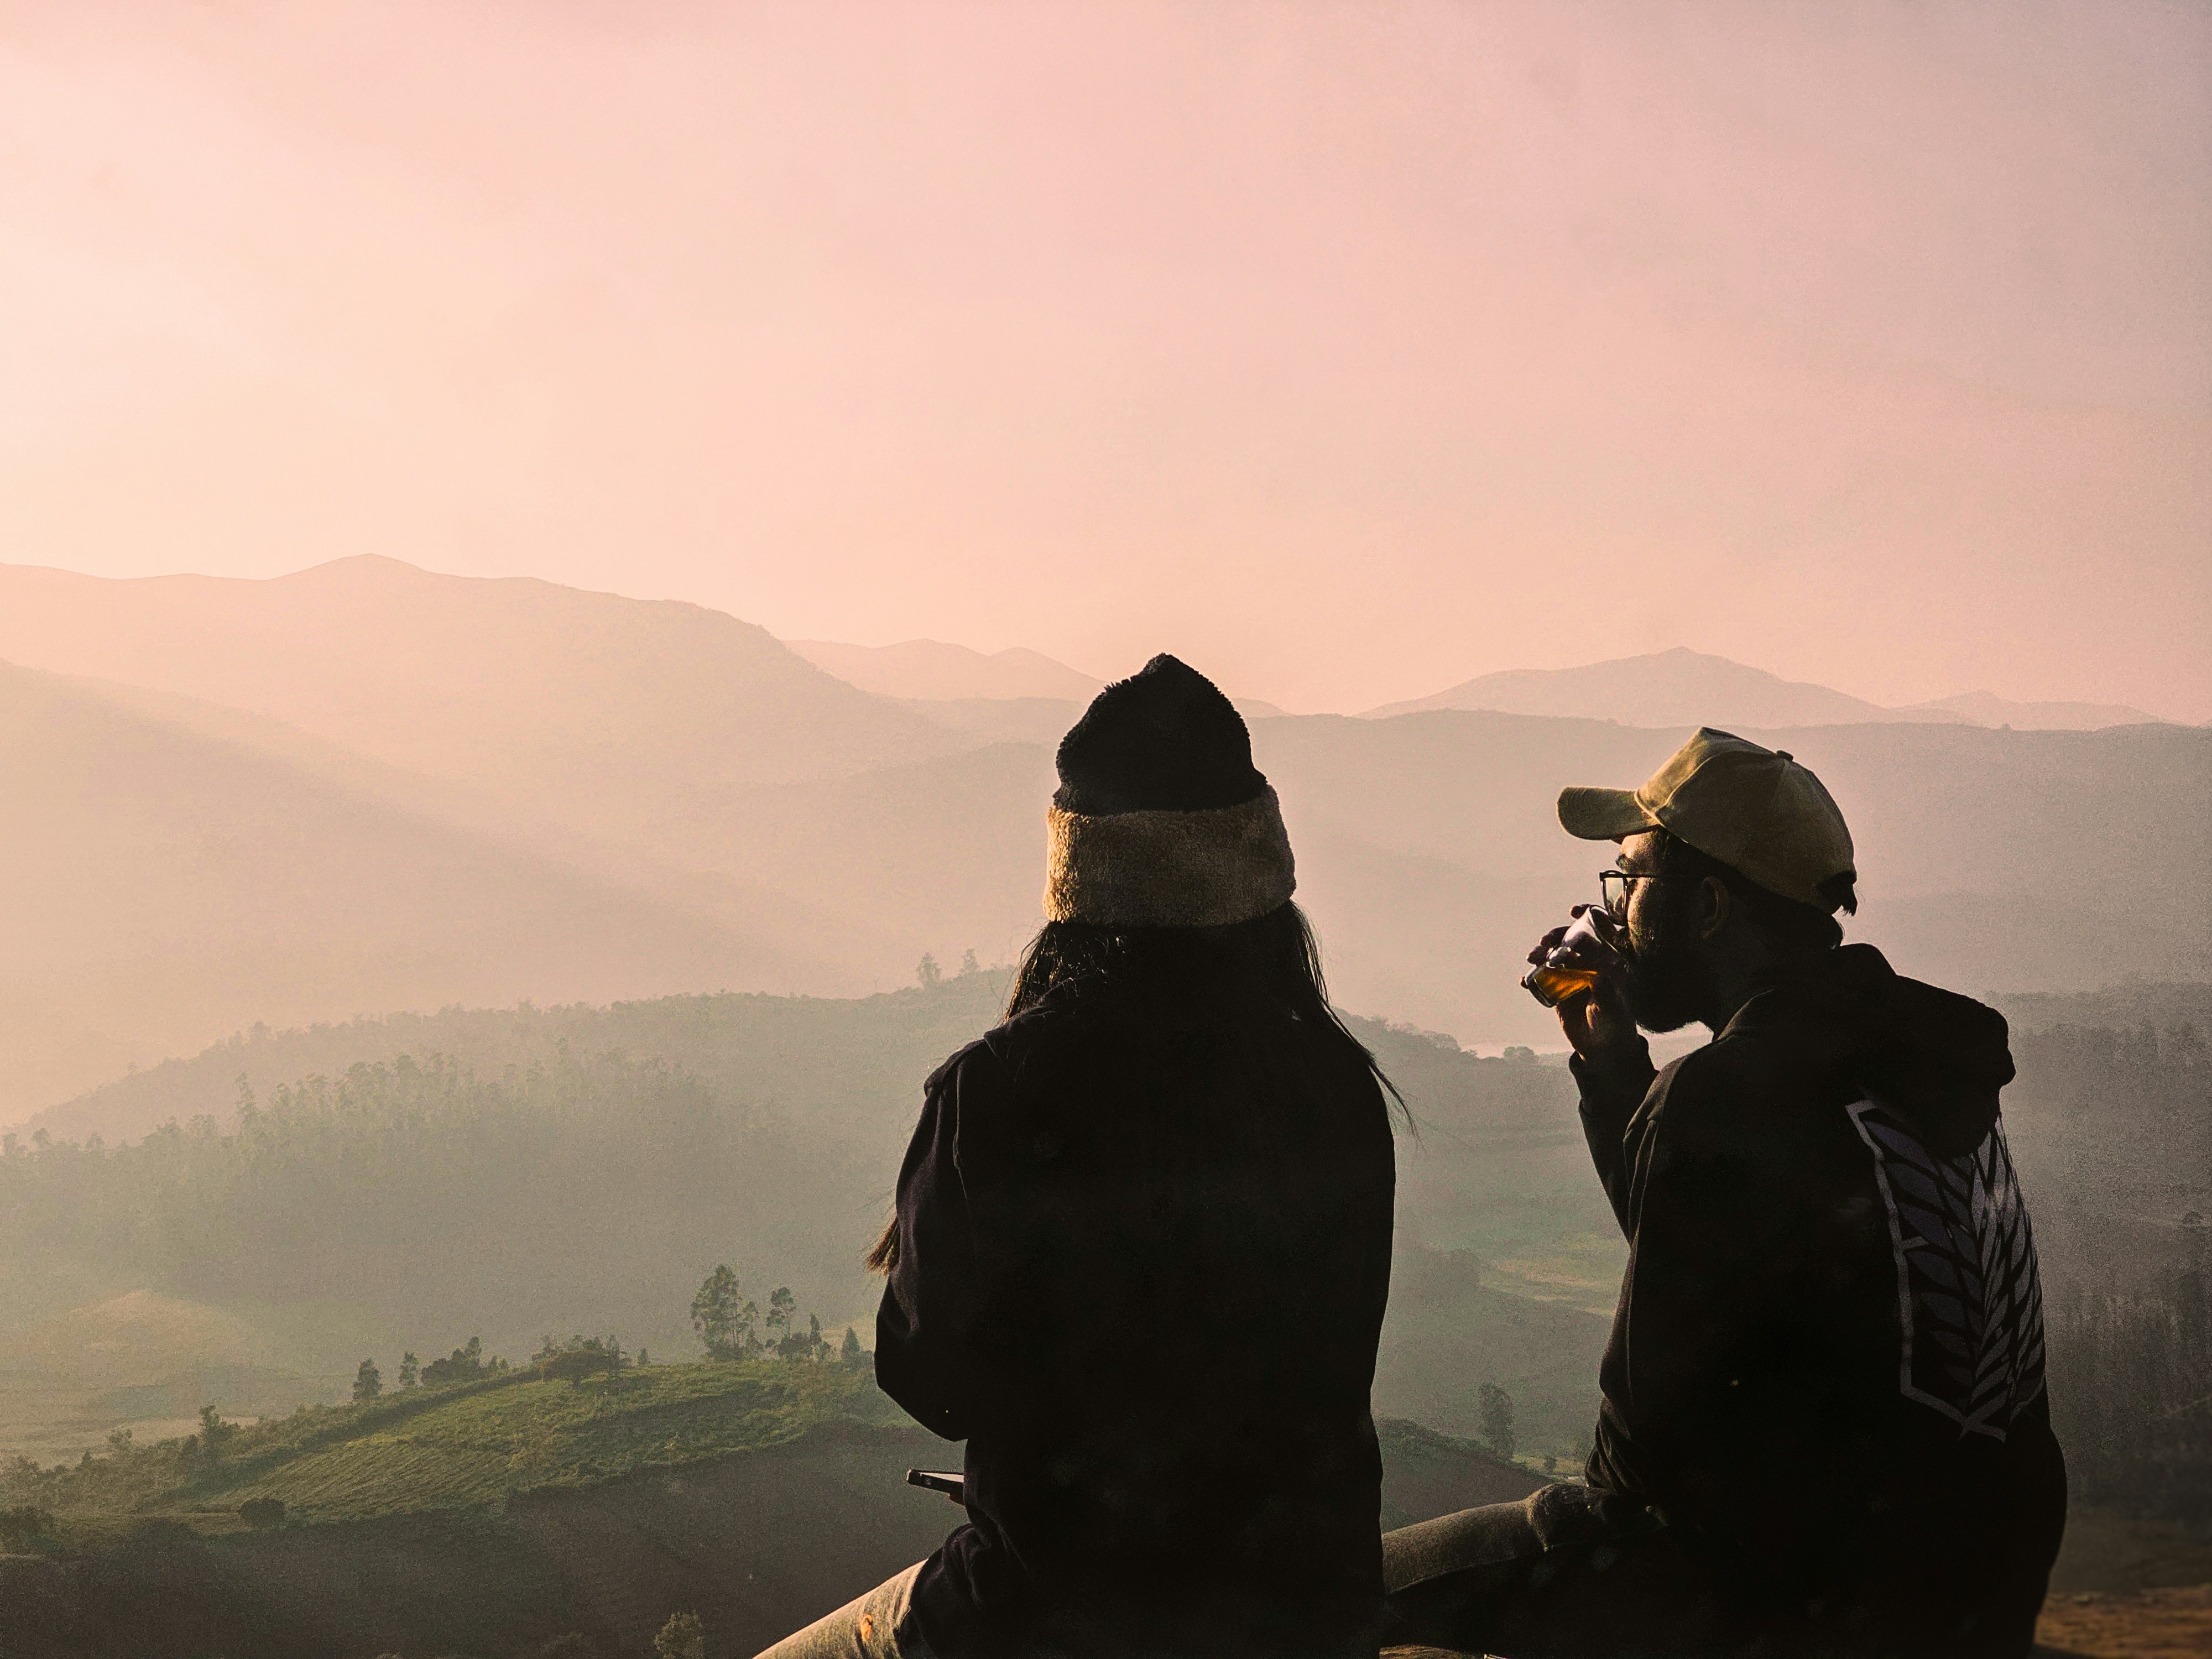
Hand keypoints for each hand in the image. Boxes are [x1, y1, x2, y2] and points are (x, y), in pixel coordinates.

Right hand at [1527, 907, 1645, 1068]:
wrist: (1602, 1048)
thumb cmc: (1615, 1025)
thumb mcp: (1612, 1010)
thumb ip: (1606, 993)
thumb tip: (1599, 977)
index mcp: (1608, 962)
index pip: (1599, 933)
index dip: (1588, 917)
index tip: (1575, 911)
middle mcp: (1589, 965)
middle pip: (1570, 941)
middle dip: (1556, 937)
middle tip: (1544, 942)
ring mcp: (1572, 976)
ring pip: (1554, 957)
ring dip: (1541, 955)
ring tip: (1532, 959)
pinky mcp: (1558, 989)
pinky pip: (1542, 979)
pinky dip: (1532, 978)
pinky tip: (1526, 982)